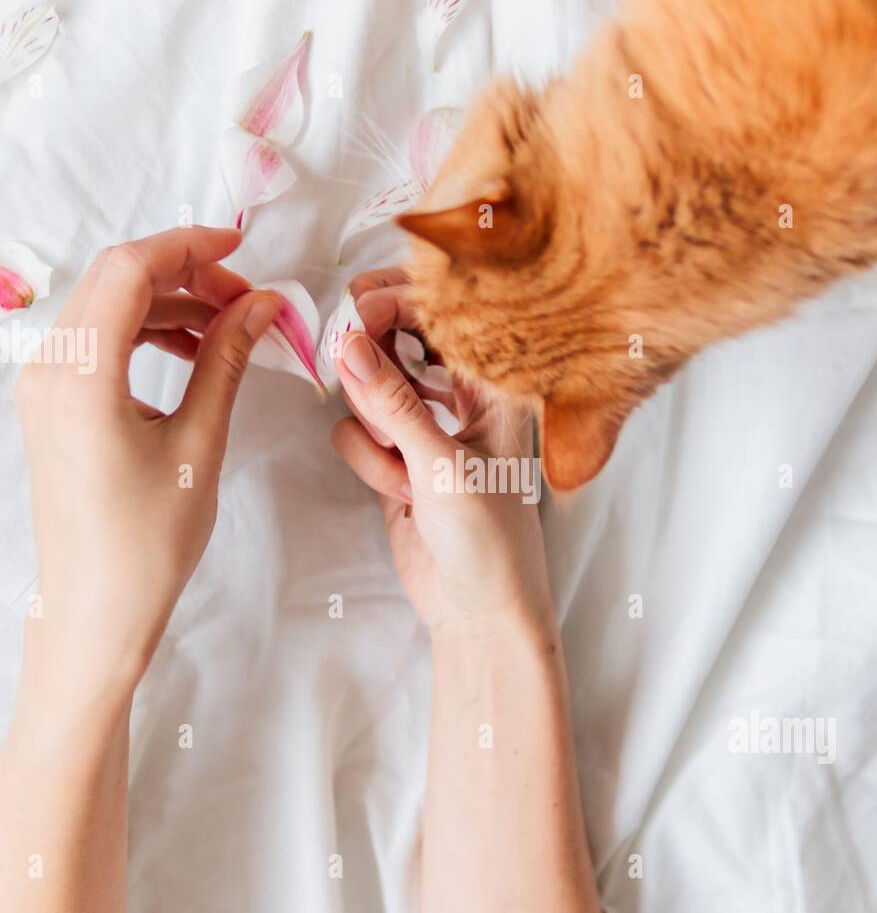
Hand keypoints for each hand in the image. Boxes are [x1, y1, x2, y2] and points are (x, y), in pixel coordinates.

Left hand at [14, 226, 279, 699]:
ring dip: (169, 305)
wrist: (94, 613)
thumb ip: (227, 361)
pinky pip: (97, 343)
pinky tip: (191, 352)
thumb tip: (261, 304)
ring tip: (230, 327)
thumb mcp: (199, 445)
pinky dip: (146, 333)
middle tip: (248, 299)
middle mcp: (48, 370)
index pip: (129, 269)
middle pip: (115, 281)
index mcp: (80, 375)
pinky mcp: (51, 407)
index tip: (242, 250)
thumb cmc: (146, 544)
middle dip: (186, 275)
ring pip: (107, 309)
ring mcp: (42, 388)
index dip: (189, 245)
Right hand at [330, 268, 554, 636]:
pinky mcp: (394, 458)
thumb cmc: (490, 541)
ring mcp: (424, 426)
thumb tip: (347, 341)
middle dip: (373, 359)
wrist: (479, 612)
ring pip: (368, 386)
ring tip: (402, 468)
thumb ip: (393, 403)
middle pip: (397, 337)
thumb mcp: (443, 466)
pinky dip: (366, 458)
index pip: (443, 313)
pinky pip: (355, 431)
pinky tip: (398, 494)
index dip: (397, 300)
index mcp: (494, 385)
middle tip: (346, 360)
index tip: (357, 310)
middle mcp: (460, 396)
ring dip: (373, 424)